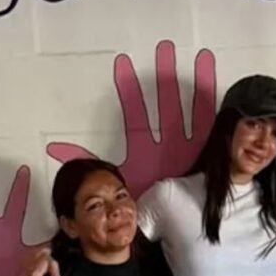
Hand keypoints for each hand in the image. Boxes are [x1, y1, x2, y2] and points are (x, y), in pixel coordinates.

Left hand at [46, 40, 216, 198]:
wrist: (159, 227)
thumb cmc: (135, 206)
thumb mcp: (110, 185)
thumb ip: (89, 165)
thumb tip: (55, 149)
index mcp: (143, 149)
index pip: (134, 114)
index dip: (128, 91)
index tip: (122, 63)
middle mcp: (164, 144)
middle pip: (164, 104)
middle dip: (165, 77)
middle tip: (165, 48)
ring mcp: (184, 149)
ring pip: (190, 111)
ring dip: (195, 86)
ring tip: (199, 58)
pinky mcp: (201, 157)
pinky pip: (208, 132)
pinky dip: (214, 110)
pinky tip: (220, 101)